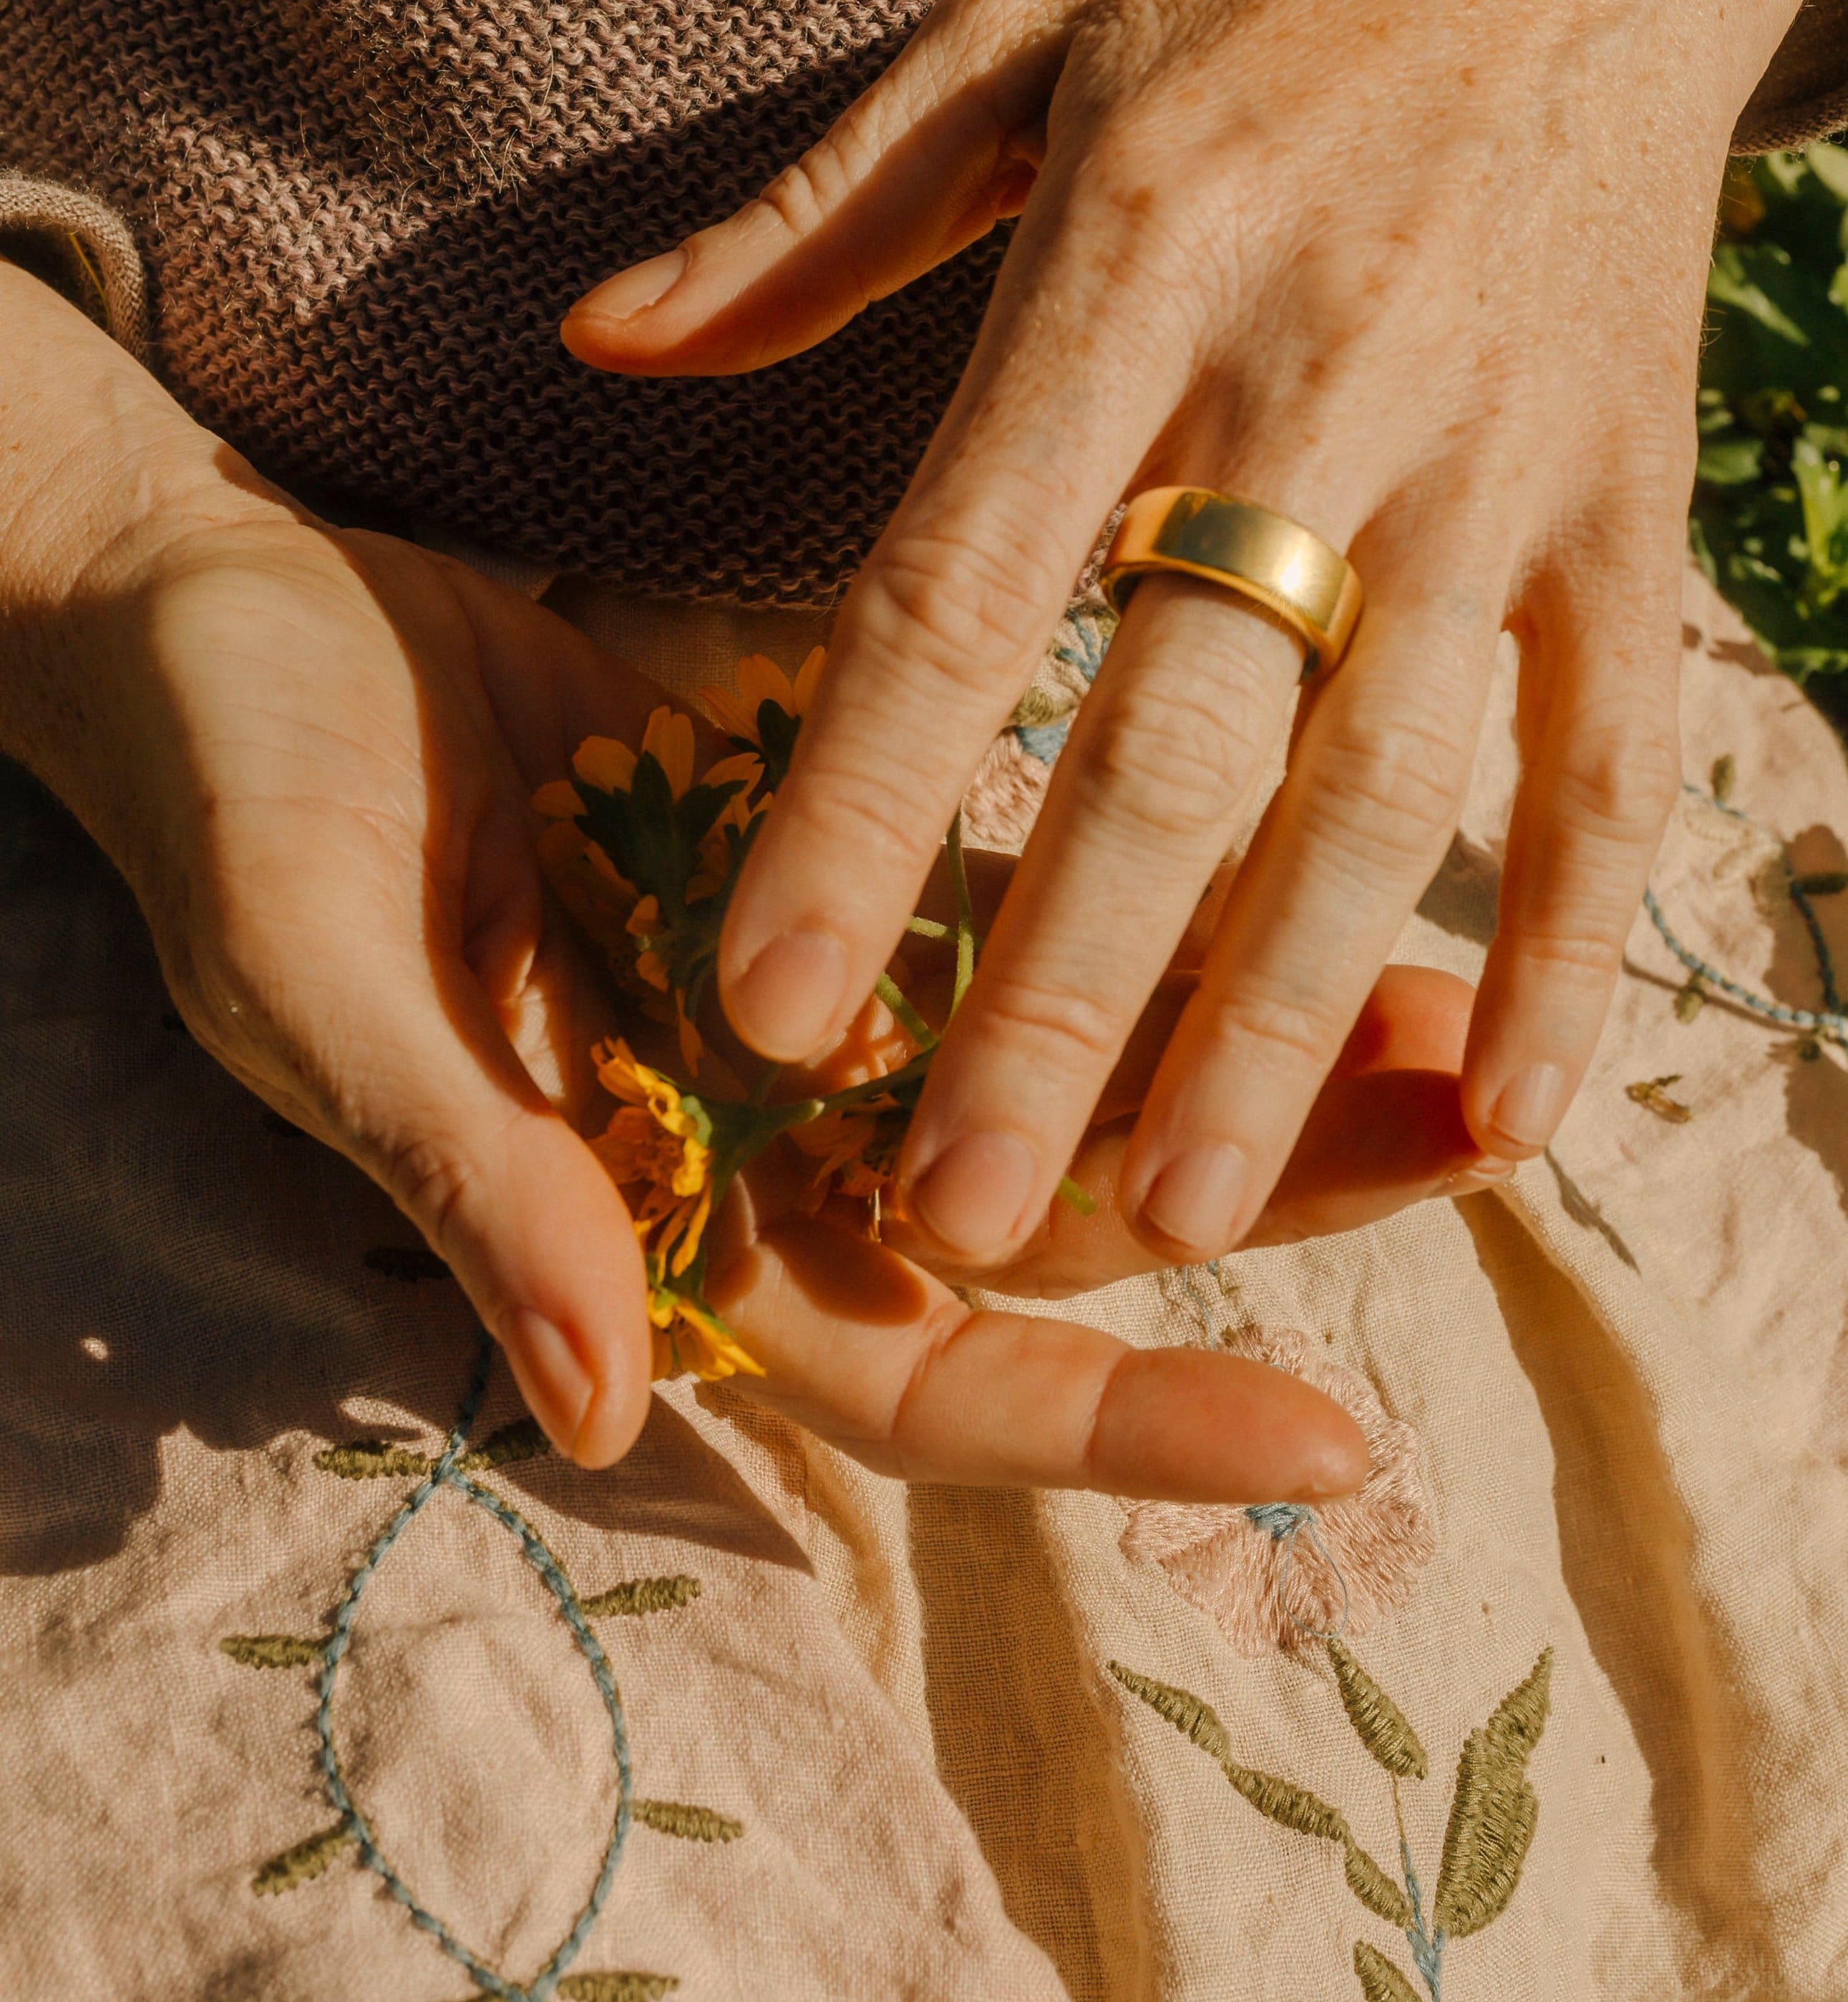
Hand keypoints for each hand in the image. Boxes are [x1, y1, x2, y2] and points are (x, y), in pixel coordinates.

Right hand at [0, 271, 1473, 1500]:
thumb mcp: (316, 983)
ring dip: (1255, 1033)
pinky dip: (1155, 880)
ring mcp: (810, 979)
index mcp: (648, 1217)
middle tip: (1479, 1144)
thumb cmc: (228, 803)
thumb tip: (601, 1408)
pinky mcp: (833, 829)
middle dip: (1269, 1200)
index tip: (1323, 1436)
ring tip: (1456, 1008)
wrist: (218, 611)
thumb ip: (468, 1177)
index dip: (1111, 1422)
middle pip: (1057, 1219)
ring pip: (1071, 1049)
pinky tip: (1309, 842)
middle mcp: (760, 1124)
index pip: (915, 1372)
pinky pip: (1025, 880)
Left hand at [565, 0, 1838, 1271]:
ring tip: (1179, 1217)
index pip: (963, 588)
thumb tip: (595, 344)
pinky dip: (1572, 938)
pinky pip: (1608, 752)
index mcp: (1134, 268)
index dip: (856, 811)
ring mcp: (1495, 463)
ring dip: (1284, 1020)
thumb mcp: (1016, 42)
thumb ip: (807, 220)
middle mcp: (1318, 384)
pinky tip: (1504, 1115)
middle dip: (1062, 989)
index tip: (765, 1007)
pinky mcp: (1627, 507)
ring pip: (1385, 786)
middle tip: (957, 1206)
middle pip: (1176, 738)